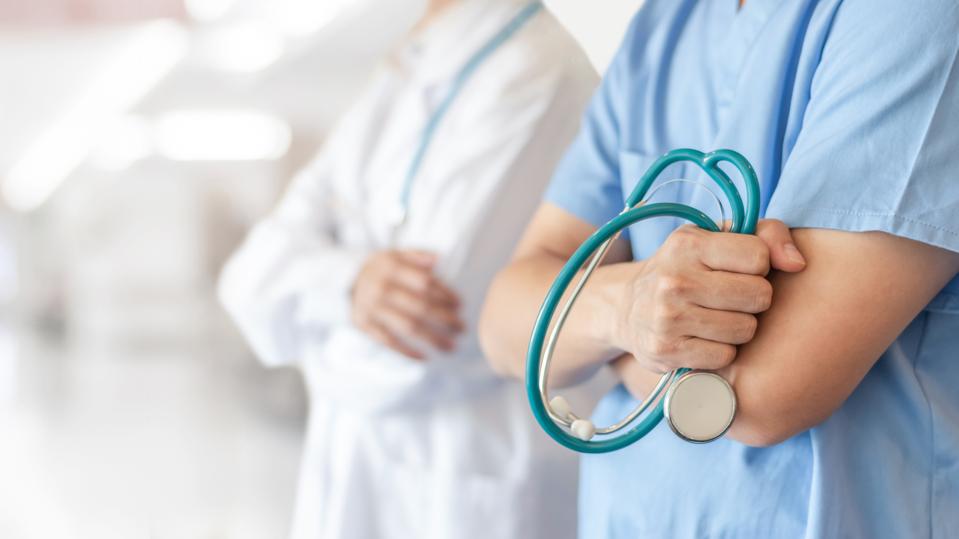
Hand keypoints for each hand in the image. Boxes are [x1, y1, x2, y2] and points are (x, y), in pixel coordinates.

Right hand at [351, 249, 463, 359]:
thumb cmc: (382, 268)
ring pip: (408, 327)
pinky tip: (426, 357)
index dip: (445, 295)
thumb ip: (417, 256)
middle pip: (420, 307)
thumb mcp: (396, 254)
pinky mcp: (365, 325)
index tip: (460, 305)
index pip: (424, 283)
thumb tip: (438, 259)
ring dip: (432, 339)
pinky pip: (389, 341)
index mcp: (390, 268)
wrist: (347, 280)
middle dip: (445, 319)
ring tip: (452, 346)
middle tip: (462, 328)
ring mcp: (372, 308)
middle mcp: (380, 288)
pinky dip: (407, 351)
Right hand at [608, 219, 805, 372]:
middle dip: (753, 300)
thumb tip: (798, 264)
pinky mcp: (666, 351)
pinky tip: (703, 339)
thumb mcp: (716, 238)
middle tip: (732, 299)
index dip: (759, 266)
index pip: (758, 256)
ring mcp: (668, 318)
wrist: (628, 308)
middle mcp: (674, 280)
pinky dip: (720, 351)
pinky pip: (725, 356)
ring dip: (739, 328)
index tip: (740, 270)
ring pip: (745, 329)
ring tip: (716, 319)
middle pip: (758, 296)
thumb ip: (767, 235)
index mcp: (688, 244)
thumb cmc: (687, 268)